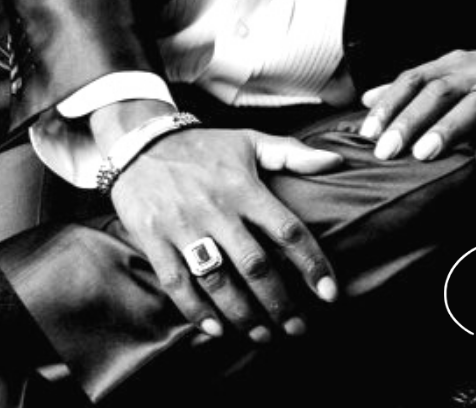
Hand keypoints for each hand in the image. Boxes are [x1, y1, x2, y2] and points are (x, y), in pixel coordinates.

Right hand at [107, 125, 341, 341]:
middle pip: (255, 265)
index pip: (286, 229)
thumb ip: (291, 153)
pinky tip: (216, 329)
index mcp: (243, 187)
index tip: (329, 293)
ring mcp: (182, 225)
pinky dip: (196, 311)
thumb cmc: (203, 145)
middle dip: (279, 302)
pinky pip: (177, 283)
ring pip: (218, 280)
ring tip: (263, 335)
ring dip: (243, 314)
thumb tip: (335, 160)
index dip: (311, 263)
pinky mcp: (154, 238)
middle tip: (297, 327)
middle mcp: (215, 208)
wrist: (140, 140)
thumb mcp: (248, 141)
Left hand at [358, 47, 475, 167]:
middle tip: (387, 150)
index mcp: (451, 65)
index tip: (369, 132)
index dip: (389, 104)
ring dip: (447, 129)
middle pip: (438, 92)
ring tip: (423, 154)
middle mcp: (474, 73)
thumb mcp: (450, 74)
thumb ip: (410, 88)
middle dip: (410, 121)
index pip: (413, 79)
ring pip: (474, 104)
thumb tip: (367, 99)